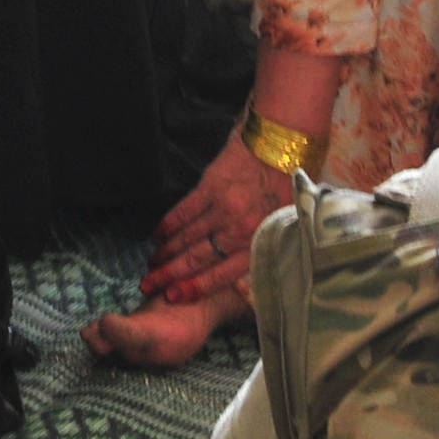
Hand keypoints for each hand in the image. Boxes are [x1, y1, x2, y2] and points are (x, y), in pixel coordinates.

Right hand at [149, 133, 287, 294]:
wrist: (285, 142)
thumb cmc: (290, 183)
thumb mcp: (286, 222)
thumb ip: (263, 243)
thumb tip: (241, 264)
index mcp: (261, 240)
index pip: (223, 273)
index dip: (196, 287)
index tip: (174, 296)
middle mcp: (240, 228)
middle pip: (198, 259)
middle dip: (169, 275)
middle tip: (148, 285)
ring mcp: (224, 208)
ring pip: (187, 238)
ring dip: (166, 253)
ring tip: (152, 264)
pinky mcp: (211, 186)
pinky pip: (183, 212)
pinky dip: (168, 226)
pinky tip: (157, 236)